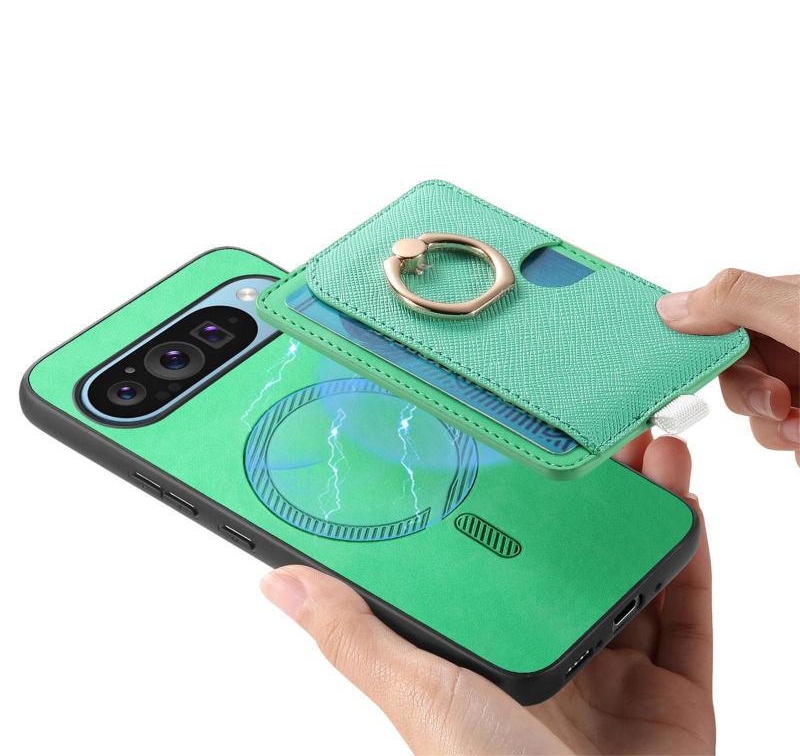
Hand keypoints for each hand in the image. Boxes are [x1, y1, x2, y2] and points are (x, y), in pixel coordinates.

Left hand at [260, 434, 713, 754]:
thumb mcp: (419, 694)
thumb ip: (355, 636)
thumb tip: (278, 583)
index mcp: (493, 647)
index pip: (500, 555)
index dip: (511, 497)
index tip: (513, 444)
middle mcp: (552, 651)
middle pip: (574, 553)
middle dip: (590, 490)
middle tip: (593, 437)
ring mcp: (614, 670)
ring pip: (632, 570)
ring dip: (644, 506)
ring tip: (648, 452)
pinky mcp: (671, 691)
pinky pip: (689, 614)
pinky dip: (690, 559)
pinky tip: (682, 508)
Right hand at [657, 269, 799, 466]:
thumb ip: (737, 301)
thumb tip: (666, 307)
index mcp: (785, 305)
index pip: (719, 323)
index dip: (708, 351)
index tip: (696, 372)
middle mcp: (794, 342)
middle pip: (735, 374)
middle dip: (750, 397)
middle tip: (779, 405)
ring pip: (759, 416)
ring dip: (776, 431)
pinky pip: (786, 441)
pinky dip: (798, 448)